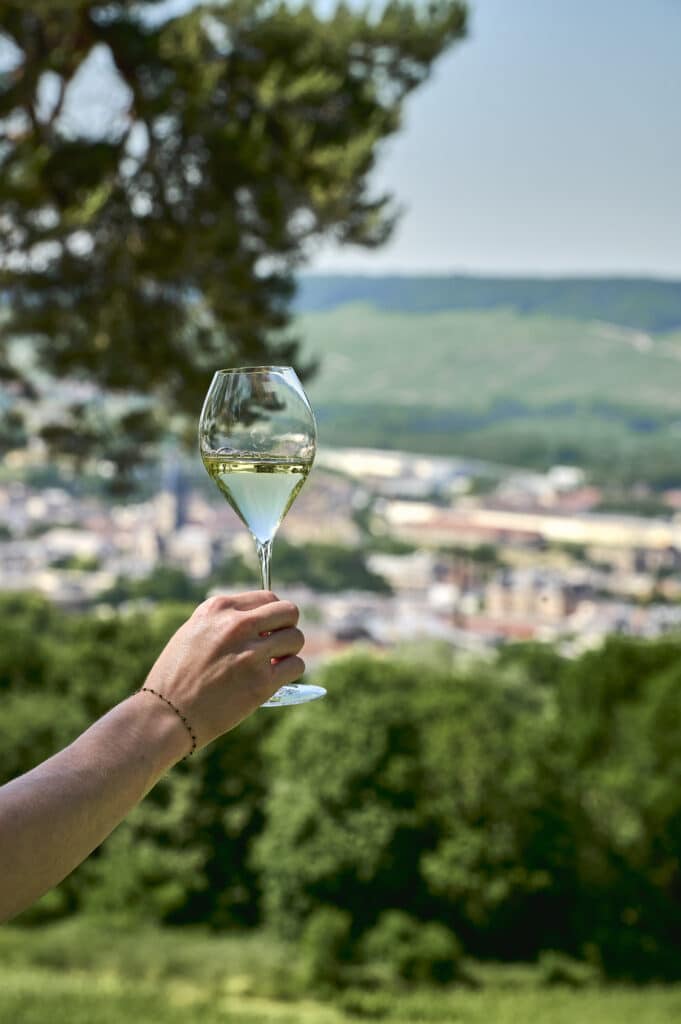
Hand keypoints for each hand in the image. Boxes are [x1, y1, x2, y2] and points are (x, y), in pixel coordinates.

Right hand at [142, 591, 303, 752]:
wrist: (166, 715)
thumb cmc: (176, 677)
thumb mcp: (192, 632)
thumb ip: (224, 621)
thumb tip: (258, 620)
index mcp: (218, 608)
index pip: (267, 597)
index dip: (272, 615)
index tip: (267, 630)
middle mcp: (236, 625)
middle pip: (288, 611)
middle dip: (287, 627)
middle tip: (276, 645)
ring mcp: (250, 653)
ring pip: (296, 638)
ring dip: (289, 651)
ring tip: (273, 664)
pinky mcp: (261, 681)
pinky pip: (296, 665)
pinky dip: (290, 672)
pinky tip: (274, 679)